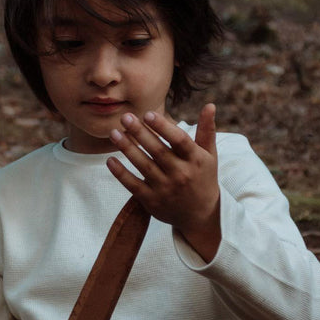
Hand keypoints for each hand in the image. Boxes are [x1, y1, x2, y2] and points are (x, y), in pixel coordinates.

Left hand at [107, 104, 220, 261]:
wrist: (200, 215)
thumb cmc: (203, 178)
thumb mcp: (209, 155)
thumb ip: (207, 130)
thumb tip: (209, 105)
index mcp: (195, 160)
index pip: (179, 140)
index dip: (163, 127)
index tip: (148, 114)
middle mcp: (181, 175)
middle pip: (158, 151)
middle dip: (140, 133)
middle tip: (125, 117)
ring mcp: (166, 189)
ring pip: (143, 166)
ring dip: (127, 149)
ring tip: (114, 133)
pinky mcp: (152, 202)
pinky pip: (133, 186)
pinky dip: (121, 174)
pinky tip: (110, 161)